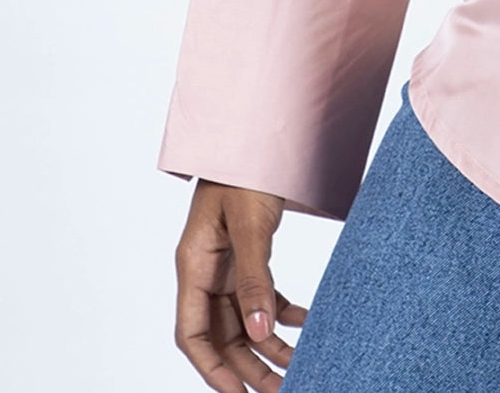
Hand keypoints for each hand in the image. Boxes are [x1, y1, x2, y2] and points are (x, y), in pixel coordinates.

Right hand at [174, 179, 307, 391]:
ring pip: (244, 319)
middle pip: (221, 335)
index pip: (192, 333)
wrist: (259, 131)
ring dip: (268, 345)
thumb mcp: (250, 225)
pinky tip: (307, 321)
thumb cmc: (246, 170)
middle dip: (249, 367)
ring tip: (299, 366)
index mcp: (193, 264)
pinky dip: (282, 312)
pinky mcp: (249, 253)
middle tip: (282, 390)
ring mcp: (227, 263)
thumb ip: (255, 279)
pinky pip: (262, 295)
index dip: (212, 370)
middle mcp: (206, 270)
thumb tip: (261, 333)